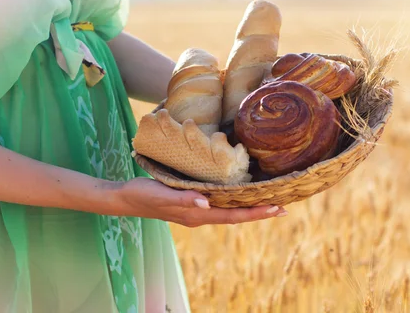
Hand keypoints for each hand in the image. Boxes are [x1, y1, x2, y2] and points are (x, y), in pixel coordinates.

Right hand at [112, 177, 287, 226]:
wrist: (125, 198)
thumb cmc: (143, 195)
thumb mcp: (162, 194)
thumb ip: (183, 200)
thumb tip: (206, 204)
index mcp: (197, 215)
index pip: (234, 216)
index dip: (256, 213)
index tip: (277, 209)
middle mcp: (200, 215)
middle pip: (236, 216)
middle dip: (260, 212)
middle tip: (283, 207)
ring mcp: (196, 210)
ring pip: (229, 211)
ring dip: (249, 208)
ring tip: (269, 202)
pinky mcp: (192, 203)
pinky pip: (219, 205)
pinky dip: (234, 201)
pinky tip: (239, 194)